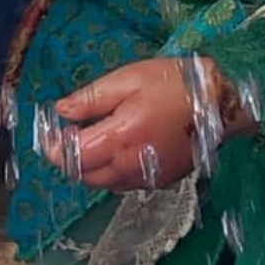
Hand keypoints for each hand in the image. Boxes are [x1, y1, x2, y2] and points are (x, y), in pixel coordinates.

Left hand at [47, 57, 247, 191]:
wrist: (218, 103)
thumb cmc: (170, 84)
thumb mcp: (125, 80)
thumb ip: (90, 99)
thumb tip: (60, 111)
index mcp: (121, 139)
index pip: (76, 157)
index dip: (55, 150)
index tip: (45, 137)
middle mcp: (133, 166)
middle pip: (88, 176)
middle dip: (70, 160)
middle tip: (63, 136)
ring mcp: (150, 178)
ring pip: (107, 183)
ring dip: (89, 168)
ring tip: (85, 140)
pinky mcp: (163, 181)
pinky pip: (126, 183)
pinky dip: (110, 172)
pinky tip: (111, 149)